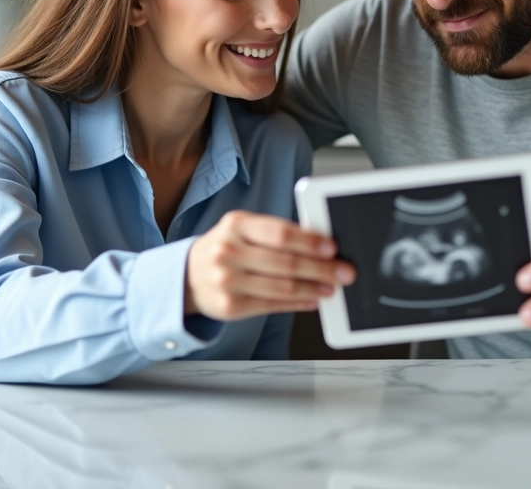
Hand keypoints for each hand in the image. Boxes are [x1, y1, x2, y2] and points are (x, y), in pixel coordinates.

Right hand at [185, 211, 355, 320]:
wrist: (187, 275)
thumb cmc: (226, 248)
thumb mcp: (243, 229)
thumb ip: (275, 233)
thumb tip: (320, 243)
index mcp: (235, 225)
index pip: (280, 233)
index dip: (310, 242)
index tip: (332, 248)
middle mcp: (228, 252)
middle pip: (285, 262)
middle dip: (321, 269)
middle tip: (343, 272)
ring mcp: (227, 281)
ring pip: (282, 286)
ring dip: (313, 288)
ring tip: (331, 288)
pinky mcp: (230, 306)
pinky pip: (272, 305)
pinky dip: (297, 303)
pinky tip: (312, 300)